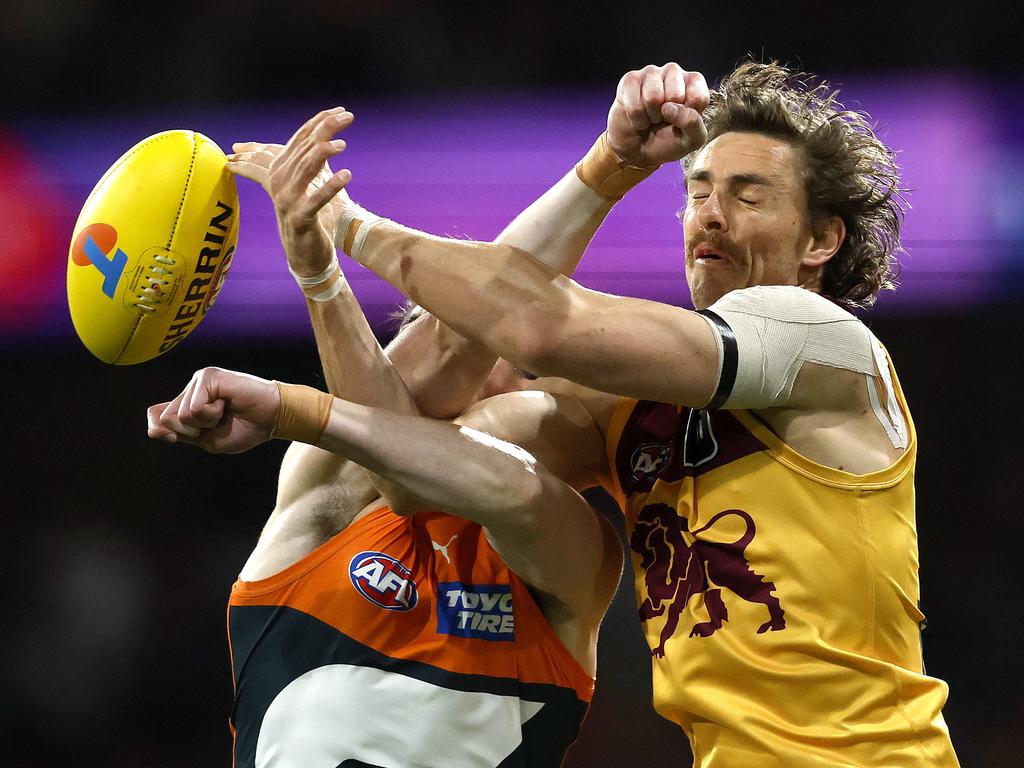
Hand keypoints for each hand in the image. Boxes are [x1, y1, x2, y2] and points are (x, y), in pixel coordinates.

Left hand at [147, 367, 279, 453]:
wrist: (271, 419)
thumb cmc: (245, 429)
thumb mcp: (207, 440)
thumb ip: (180, 435)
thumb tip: (152, 429)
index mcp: (189, 402)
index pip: (157, 417)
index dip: (164, 431)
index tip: (193, 436)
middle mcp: (191, 389)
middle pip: (167, 420)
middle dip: (193, 431)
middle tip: (218, 422)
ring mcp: (198, 381)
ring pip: (181, 415)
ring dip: (206, 423)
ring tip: (225, 412)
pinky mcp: (208, 376)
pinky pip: (195, 407)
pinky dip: (212, 414)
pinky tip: (227, 404)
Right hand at [227, 107, 355, 276]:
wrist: (305, 255)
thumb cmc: (308, 216)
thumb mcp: (307, 183)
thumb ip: (311, 158)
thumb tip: (322, 132)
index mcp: (280, 170)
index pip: (300, 138)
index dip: (319, 122)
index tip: (340, 110)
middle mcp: (280, 182)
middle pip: (303, 148)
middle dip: (325, 130)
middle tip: (346, 116)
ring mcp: (287, 200)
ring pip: (305, 169)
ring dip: (323, 154)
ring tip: (342, 144)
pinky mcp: (300, 218)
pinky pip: (315, 200)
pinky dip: (330, 187)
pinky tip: (347, 175)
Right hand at [607, 63, 709, 166]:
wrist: (639, 151)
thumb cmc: (668, 141)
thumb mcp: (691, 140)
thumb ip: (692, 123)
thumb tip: (669, 107)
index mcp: (693, 82)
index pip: (698, 97)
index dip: (688, 117)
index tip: (682, 121)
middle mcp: (673, 72)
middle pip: (675, 94)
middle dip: (667, 116)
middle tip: (663, 119)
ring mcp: (650, 73)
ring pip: (653, 96)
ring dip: (650, 116)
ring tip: (650, 117)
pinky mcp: (629, 80)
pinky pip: (634, 104)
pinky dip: (636, 119)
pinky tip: (637, 117)